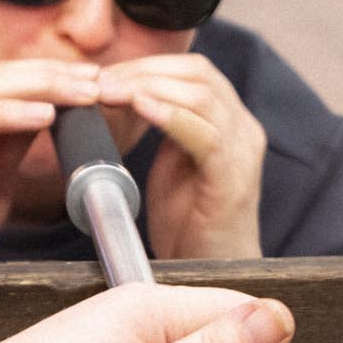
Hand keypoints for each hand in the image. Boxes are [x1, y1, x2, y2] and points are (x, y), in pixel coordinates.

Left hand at [97, 55, 265, 264]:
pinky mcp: (233, 180)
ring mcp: (242, 153)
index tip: (104, 75)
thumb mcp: (174, 162)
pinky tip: (141, 109)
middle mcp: (243, 129)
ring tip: (109, 92)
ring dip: (149, 87)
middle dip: (143, 71)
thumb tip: (120, 93)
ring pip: (201, 95)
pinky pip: (206, 135)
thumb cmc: (190, 224)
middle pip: (197, 74)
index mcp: (230, 121)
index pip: (193, 70)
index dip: (147, 65)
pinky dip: (171, 115)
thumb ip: (163, 126)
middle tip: (99, 81)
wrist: (216, 276)